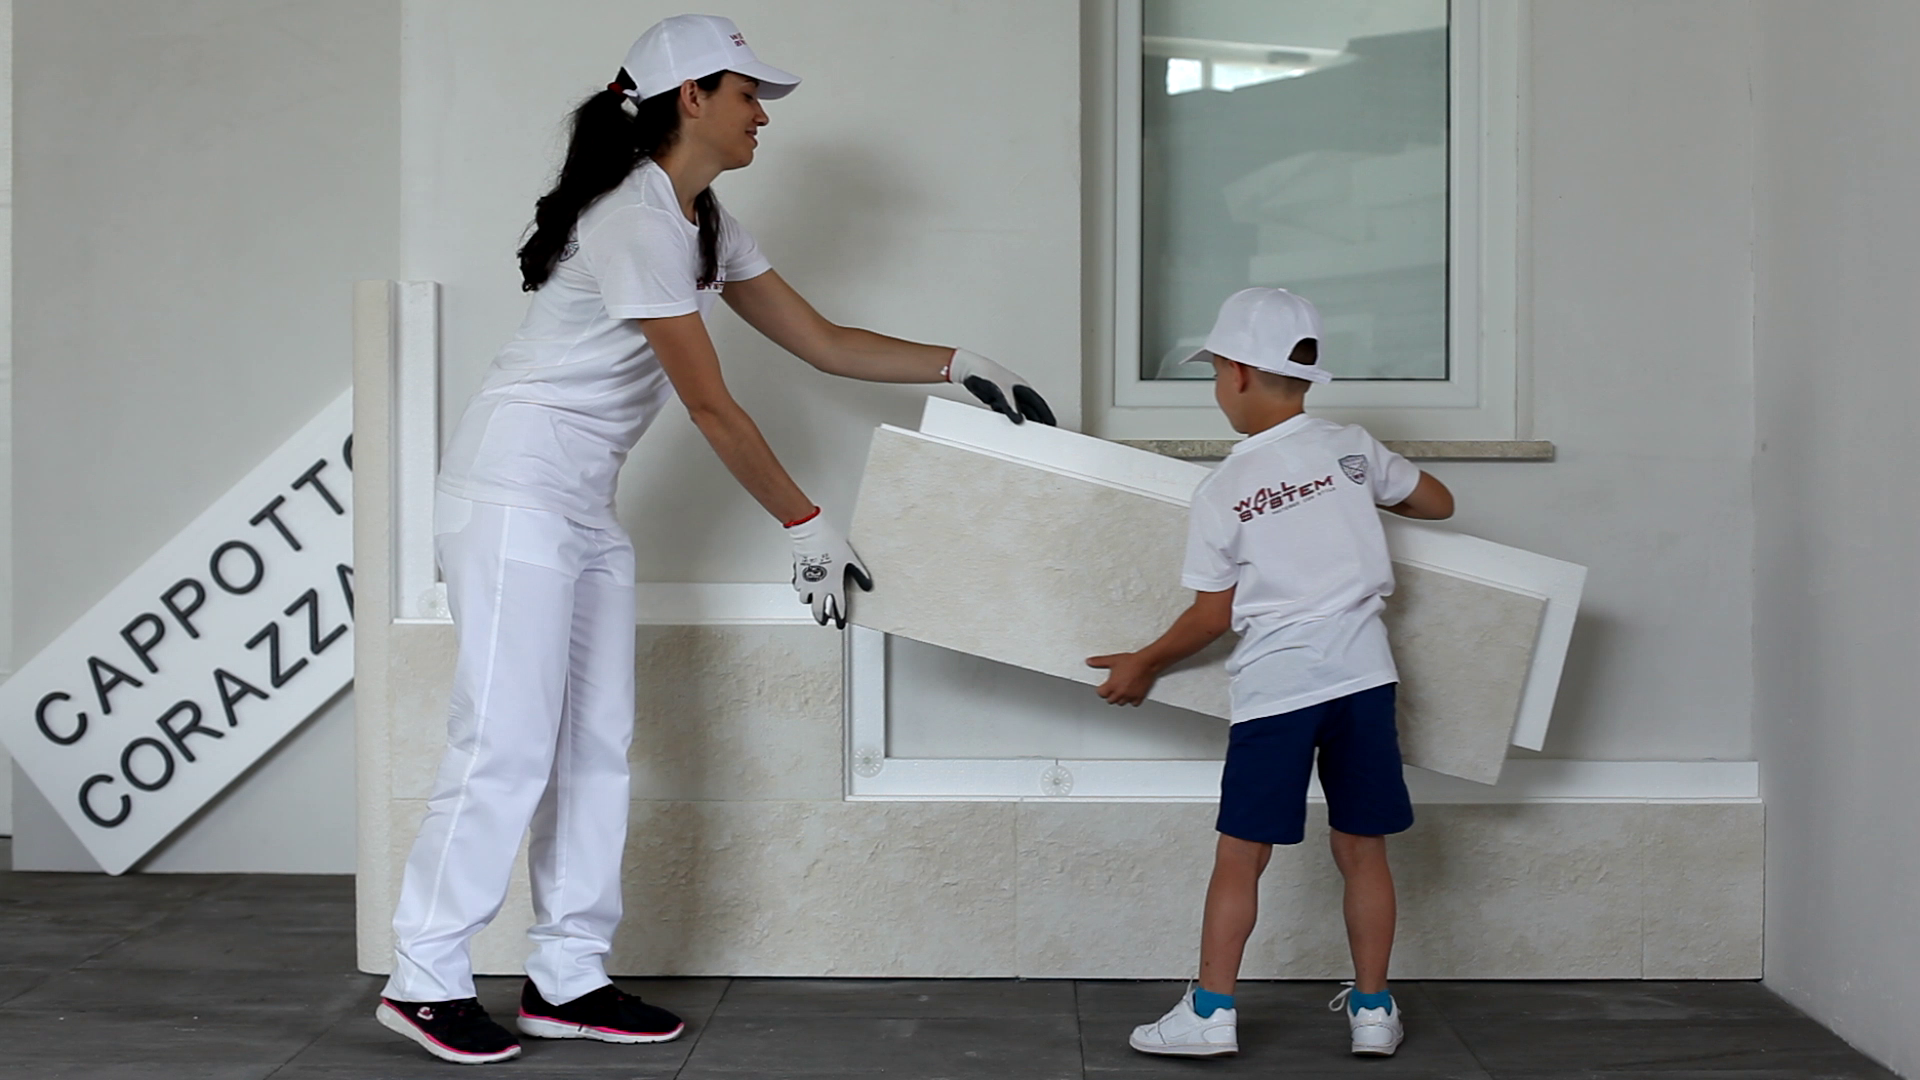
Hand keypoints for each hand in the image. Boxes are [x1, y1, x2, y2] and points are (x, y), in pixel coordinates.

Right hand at [786, 509, 872, 628]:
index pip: (837, 608)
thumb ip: (859, 574)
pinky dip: (803, 589)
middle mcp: (818, 587)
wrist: (811, 534)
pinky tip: (806, 584)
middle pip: (818, 611)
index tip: (840, 623)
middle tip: (824, 620)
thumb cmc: (829, 545)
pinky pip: (798, 587)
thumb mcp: (851, 559)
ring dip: (811, 602)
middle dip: (822, 618)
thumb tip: (867, 585)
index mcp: (832, 586)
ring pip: (806, 600)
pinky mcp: (798, 574)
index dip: (840, 618)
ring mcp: (806, 582)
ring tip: (815, 601)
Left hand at [948, 349, 1056, 425]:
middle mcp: (1016, 392)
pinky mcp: (997, 401)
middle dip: (1035, 421)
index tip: (1052, 424)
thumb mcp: (1001, 391)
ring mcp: (1007, 397)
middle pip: (1030, 410)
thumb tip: (1019, 420)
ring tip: (1023, 433)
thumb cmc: (986, 373)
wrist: (969, 370)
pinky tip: (1006, 425)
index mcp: (1022, 387)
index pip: (1039, 404)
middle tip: (1039, 434)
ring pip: (1018, 413)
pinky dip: (1007, 419)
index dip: (1046, 414)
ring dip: (1020, 421)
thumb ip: (1011, 407)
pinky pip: (1006, 413)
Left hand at [1086, 651, 1159, 705]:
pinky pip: (1133, 704)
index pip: (1101, 694)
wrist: (1146, 663)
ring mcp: (1130, 696)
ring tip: (1120, 691)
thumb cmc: (1131, 662)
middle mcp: (1120, 692)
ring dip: (1119, 698)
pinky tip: (1131, 694)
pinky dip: (1132, 700)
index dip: (1101, 690)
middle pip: (1110, 700)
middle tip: (1111, 688)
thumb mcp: (1112, 660)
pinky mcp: (1139, 696)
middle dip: (1109, 695)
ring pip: (1121, 703)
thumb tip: (1090, 661)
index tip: (1102, 687)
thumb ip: (1099, 661)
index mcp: (1112, 685)